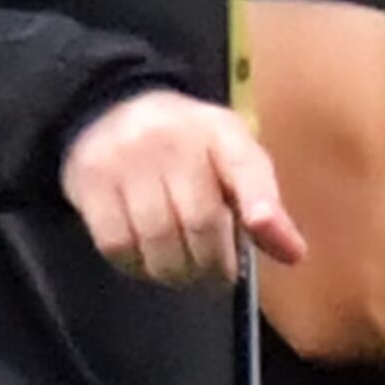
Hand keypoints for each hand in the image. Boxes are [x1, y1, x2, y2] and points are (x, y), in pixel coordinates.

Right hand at [61, 89, 305, 285]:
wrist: (110, 108)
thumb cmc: (188, 149)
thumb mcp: (232, 160)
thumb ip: (264, 205)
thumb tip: (295, 255)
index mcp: (220, 131)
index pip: (245, 165)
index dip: (259, 202)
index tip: (261, 226)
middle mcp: (172, 139)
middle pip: (201, 223)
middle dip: (213, 264)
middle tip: (217, 276)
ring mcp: (126, 159)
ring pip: (158, 241)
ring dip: (177, 273)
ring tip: (184, 272)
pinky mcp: (89, 183)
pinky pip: (118, 245)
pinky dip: (138, 267)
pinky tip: (149, 261)